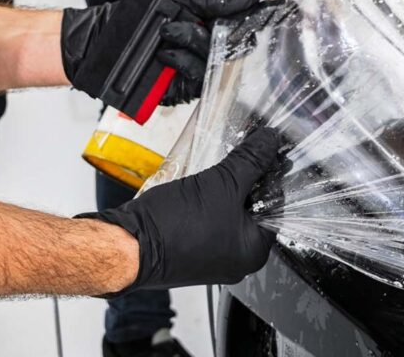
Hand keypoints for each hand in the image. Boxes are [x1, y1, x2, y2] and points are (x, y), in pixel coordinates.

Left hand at [61, 0, 264, 105]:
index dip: (259, 18)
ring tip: (167, 32)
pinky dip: (181, 60)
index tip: (275, 9)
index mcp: (214, 26)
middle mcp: (211, 50)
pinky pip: (198, 76)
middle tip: (200, 21)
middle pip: (238, 45)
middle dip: (221, 31)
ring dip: (191, 42)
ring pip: (216, 60)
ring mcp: (200, 71)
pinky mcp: (187, 90)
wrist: (110, 39)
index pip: (246, 25)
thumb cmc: (143, 17)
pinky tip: (165, 53)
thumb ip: (219, 0)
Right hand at [80, 127, 285, 290]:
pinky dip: (208, 200)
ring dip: (226, 188)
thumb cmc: (173, 228)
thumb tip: (269, 143)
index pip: (277, 206)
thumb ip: (251, 160)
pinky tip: (201, 183)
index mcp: (254, 253)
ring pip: (229, 212)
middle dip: (247, 181)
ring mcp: (212, 257)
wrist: (126, 245)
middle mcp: (236, 260)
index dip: (271, 176)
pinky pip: (209, 219)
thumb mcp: (223, 183)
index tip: (265, 153)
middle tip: (241, 156)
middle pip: (253, 209)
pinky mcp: (190, 249)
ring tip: (218, 168)